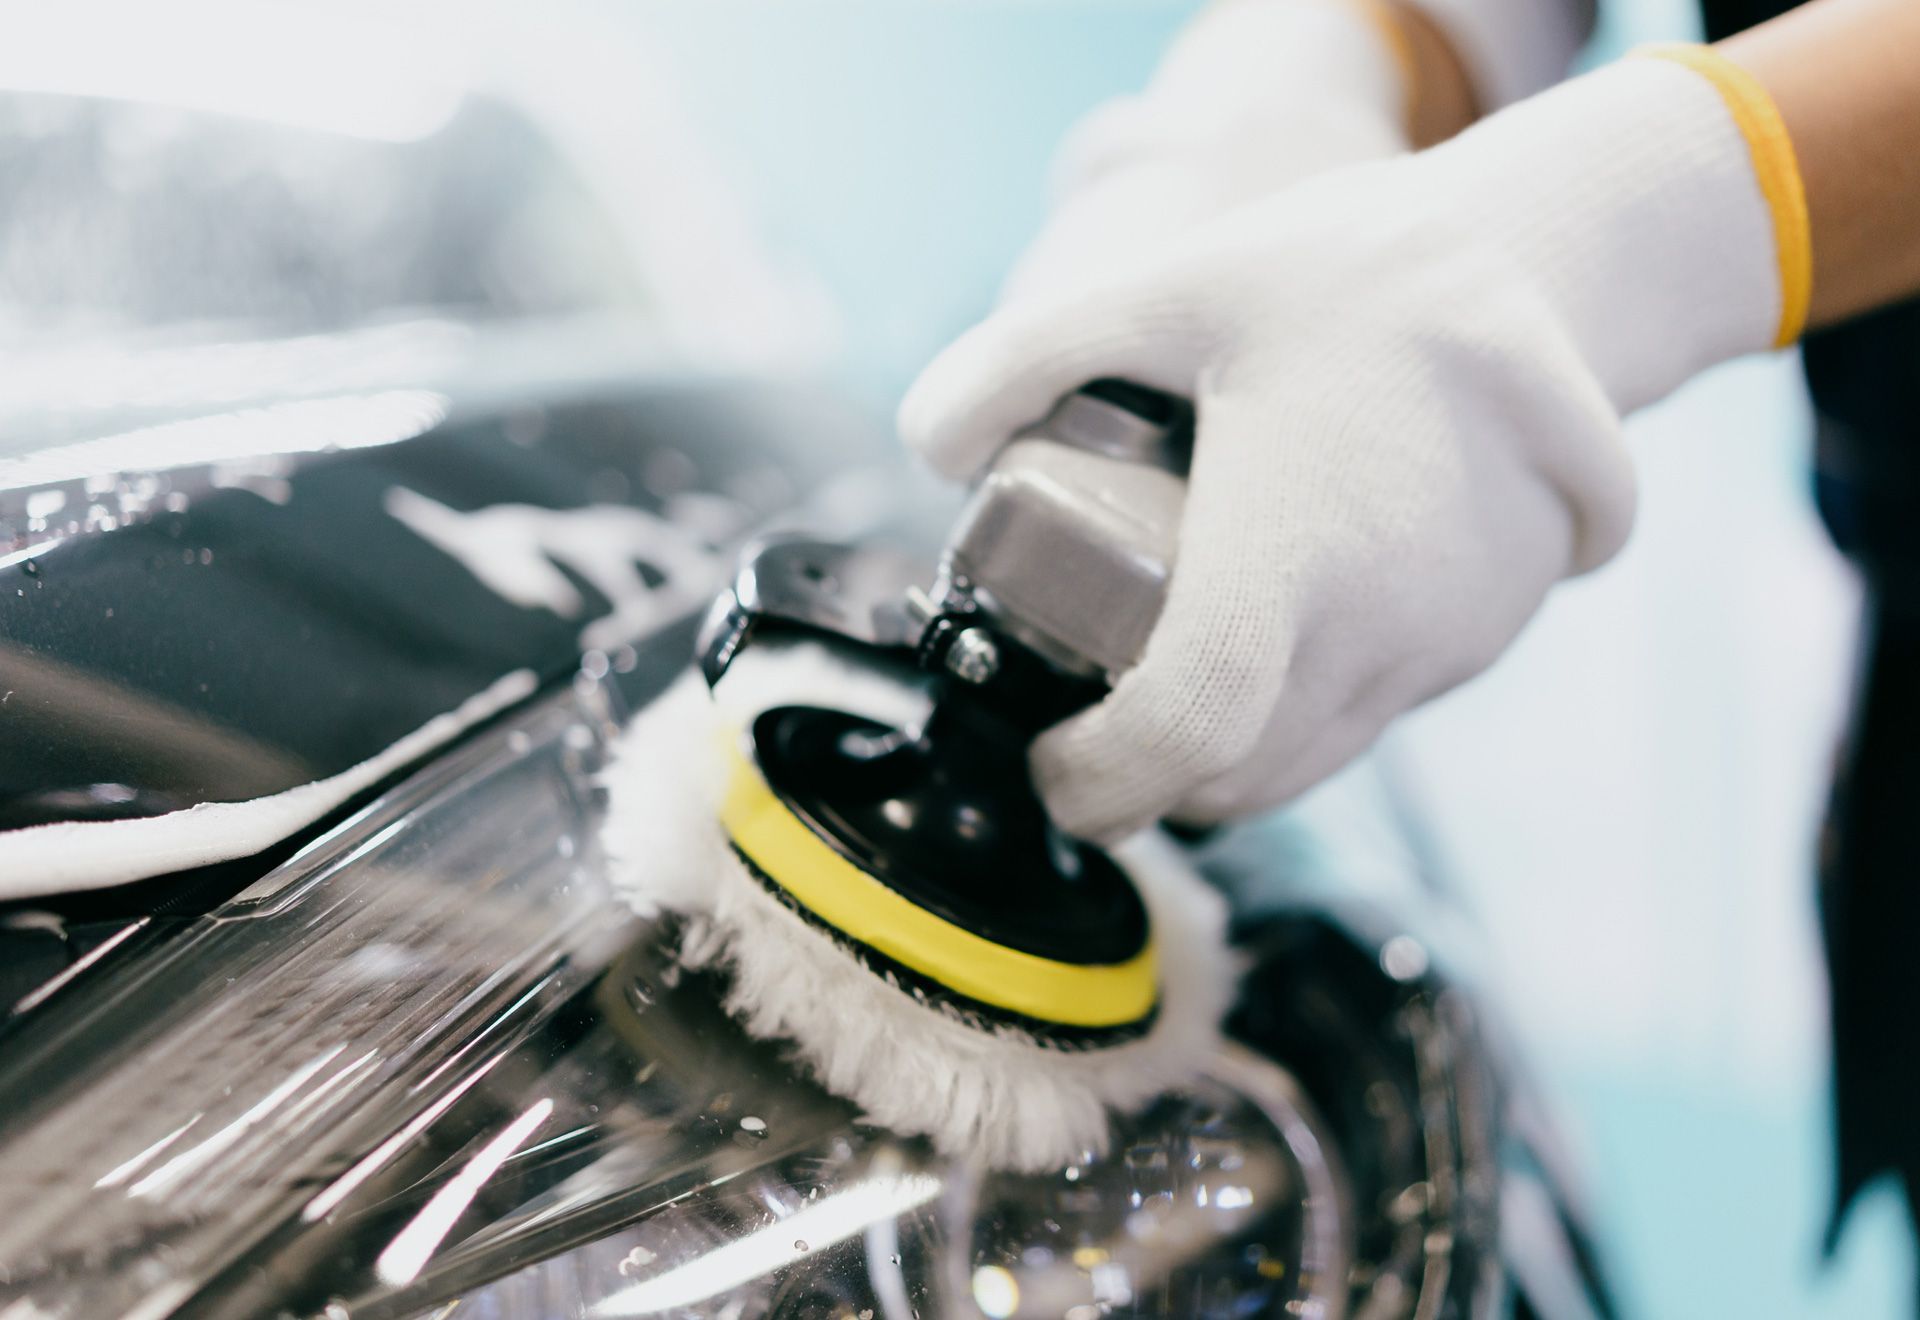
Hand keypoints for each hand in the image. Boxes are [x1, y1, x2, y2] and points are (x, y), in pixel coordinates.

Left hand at [903, 58, 1791, 840]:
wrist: (1546, 263)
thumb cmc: (1345, 275)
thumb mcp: (1166, 284)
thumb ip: (1022, 358)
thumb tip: (932, 450)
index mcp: (1292, 550)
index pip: (1189, 728)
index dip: (1104, 779)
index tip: (1058, 768)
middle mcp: (1381, 622)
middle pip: (1241, 776)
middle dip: (1150, 783)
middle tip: (1090, 735)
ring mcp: (1446, 641)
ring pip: (1311, 762)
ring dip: (1224, 760)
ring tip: (1164, 687)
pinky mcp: (1483, 638)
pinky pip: (1372, 716)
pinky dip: (1301, 716)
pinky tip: (1270, 635)